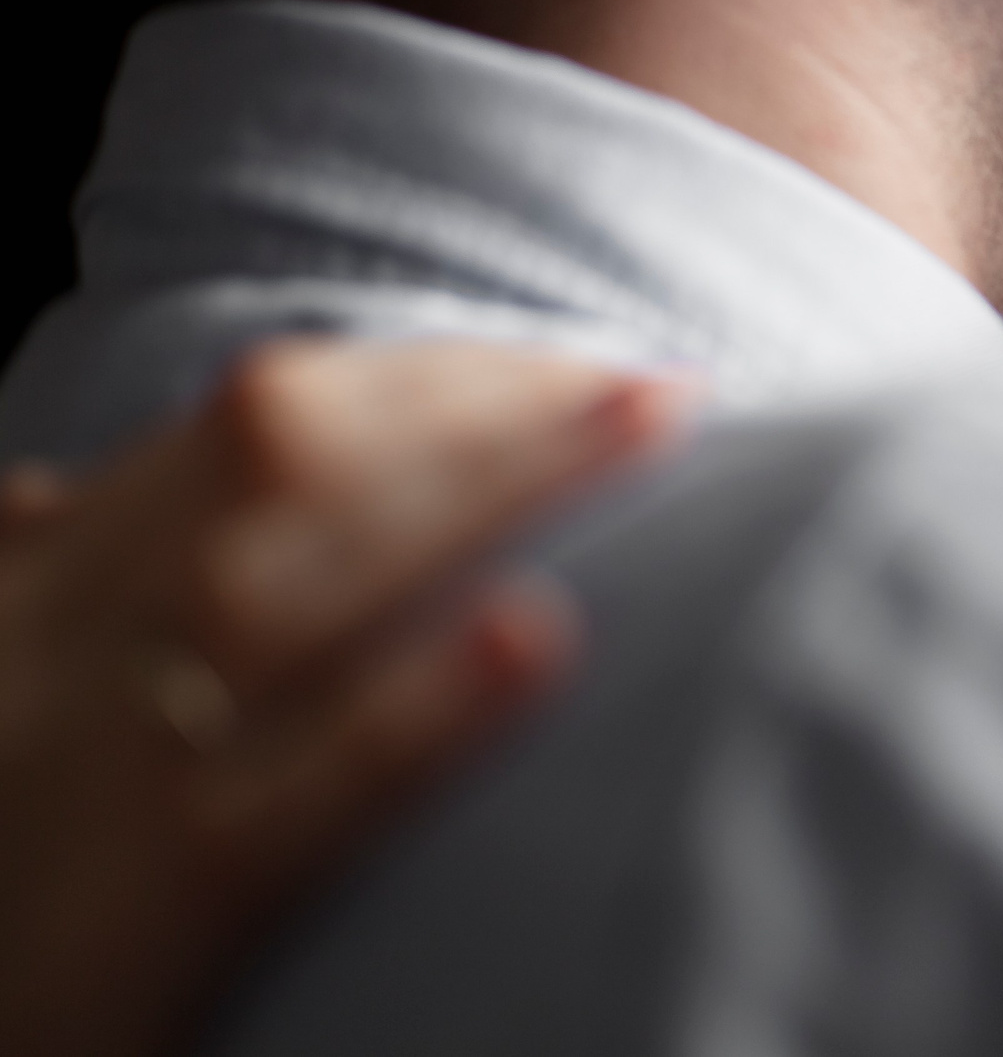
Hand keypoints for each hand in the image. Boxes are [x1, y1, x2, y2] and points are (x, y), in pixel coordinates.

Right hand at [0, 339, 687, 1056]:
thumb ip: (45, 593)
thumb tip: (56, 493)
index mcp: (26, 596)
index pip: (245, 426)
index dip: (418, 378)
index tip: (563, 368)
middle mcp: (51, 649)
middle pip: (281, 463)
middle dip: (484, 401)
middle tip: (660, 386)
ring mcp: (90, 768)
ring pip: (293, 583)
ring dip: (489, 485)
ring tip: (652, 433)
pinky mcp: (137, 913)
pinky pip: (284, 797)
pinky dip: (413, 713)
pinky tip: (534, 636)